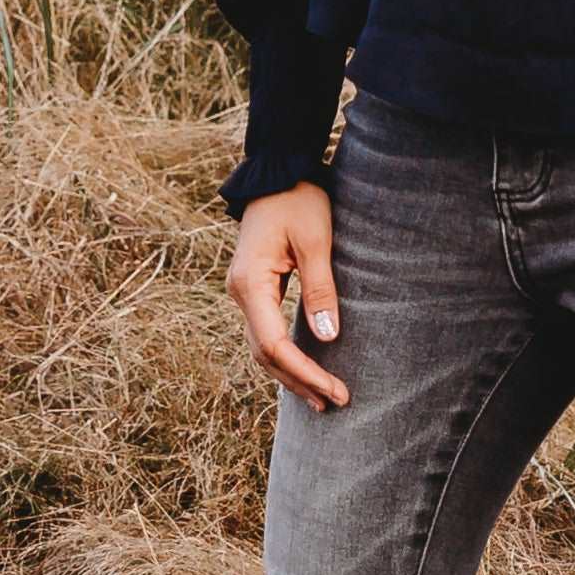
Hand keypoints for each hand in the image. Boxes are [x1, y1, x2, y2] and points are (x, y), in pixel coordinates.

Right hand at [228, 187, 346, 409]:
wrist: (277, 172)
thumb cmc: (298, 201)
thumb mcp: (316, 241)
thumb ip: (320, 289)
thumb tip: (326, 338)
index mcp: (250, 283)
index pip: (274, 344)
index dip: (304, 372)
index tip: (334, 389)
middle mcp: (240, 293)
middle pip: (265, 353)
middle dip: (299, 380)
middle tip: (334, 401)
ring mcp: (244, 292)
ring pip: (263, 346)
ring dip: (290, 373)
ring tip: (321, 397)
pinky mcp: (255, 289)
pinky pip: (266, 331)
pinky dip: (285, 354)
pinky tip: (304, 368)